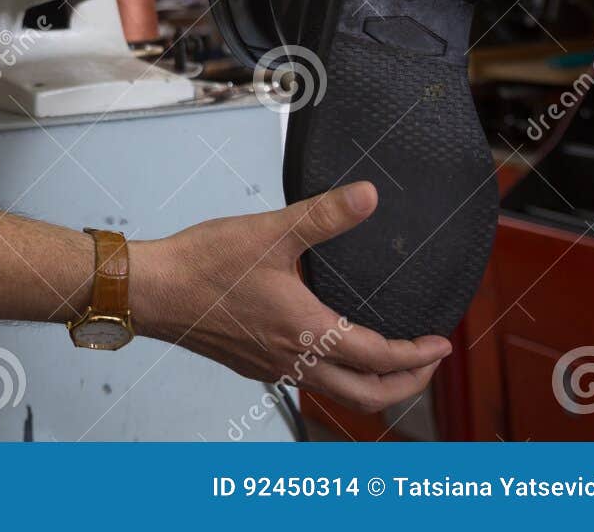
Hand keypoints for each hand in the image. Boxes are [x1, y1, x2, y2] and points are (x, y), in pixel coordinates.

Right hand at [128, 182, 451, 413]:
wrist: (151, 290)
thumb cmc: (203, 267)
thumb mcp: (270, 233)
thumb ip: (324, 216)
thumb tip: (367, 197)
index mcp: (307, 332)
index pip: (380, 358)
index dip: (418, 355)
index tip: (441, 344)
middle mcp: (294, 360)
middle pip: (367, 396)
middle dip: (406, 386)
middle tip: (427, 366)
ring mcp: (271, 367)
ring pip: (336, 394)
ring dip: (371, 385)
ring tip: (386, 363)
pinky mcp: (250, 364)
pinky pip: (306, 382)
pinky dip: (334, 376)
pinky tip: (325, 347)